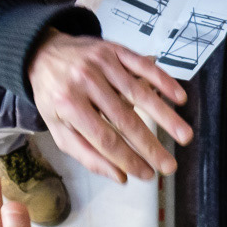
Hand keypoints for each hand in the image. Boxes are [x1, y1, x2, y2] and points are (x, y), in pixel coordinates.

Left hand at [29, 30, 191, 182]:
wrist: (42, 52)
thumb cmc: (54, 96)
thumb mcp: (58, 129)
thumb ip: (86, 154)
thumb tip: (120, 177)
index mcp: (68, 105)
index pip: (104, 139)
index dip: (128, 159)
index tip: (148, 175)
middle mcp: (85, 82)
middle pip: (124, 119)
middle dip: (150, 146)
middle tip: (170, 166)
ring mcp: (102, 63)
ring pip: (139, 93)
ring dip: (165, 116)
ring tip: (184, 136)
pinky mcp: (114, 49)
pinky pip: (142, 66)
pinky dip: (163, 81)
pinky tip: (179, 97)